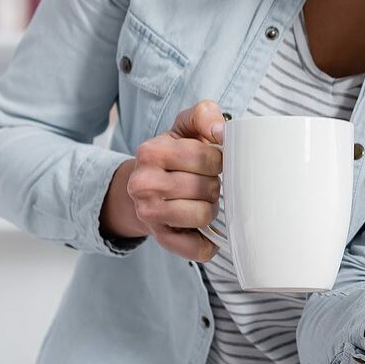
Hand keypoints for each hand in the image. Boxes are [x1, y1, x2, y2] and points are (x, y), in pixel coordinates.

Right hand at [118, 100, 225, 261]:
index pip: (208, 157)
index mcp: (152, 151)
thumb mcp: (185, 126)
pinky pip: (196, 248)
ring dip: (210, 208)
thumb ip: (204, 115)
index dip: (219, 160)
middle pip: (208, 188)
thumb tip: (220, 131)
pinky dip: (207, 243)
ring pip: (204, 215)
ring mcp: (149, 214)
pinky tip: (206, 233)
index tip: (212, 160)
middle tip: (204, 182)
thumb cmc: (175, 154)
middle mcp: (143, 184)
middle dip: (214, 184)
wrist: (144, 186)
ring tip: (200, 200)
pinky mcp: (160, 238)